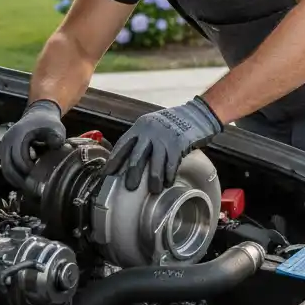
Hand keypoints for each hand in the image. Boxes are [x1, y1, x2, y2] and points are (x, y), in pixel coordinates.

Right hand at [0, 99, 65, 189]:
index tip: (37, 176)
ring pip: (5, 168)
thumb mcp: (55, 128)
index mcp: (18, 135)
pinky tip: (26, 180)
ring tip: (29, 187)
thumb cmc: (47, 122)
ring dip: (15, 179)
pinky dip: (14, 174)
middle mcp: (7, 141)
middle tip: (31, 189)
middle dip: (19, 179)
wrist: (37, 114)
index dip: (26, 169)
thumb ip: (56, 137)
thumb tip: (55, 146)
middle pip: (7, 166)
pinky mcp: (5, 151)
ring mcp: (4, 146)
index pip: (18, 157)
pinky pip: (7, 166)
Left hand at [104, 96, 222, 192]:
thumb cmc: (172, 124)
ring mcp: (164, 137)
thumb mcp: (152, 126)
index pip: (123, 144)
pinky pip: (172, 162)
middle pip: (137, 155)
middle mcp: (150, 131)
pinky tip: (168, 183)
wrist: (196, 114)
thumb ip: (141, 140)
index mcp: (140, 127)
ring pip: (156, 162)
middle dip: (132, 173)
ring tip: (154, 190)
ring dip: (154, 178)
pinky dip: (169, 174)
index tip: (108, 173)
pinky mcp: (179, 143)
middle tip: (129, 187)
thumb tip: (129, 162)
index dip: (114, 160)